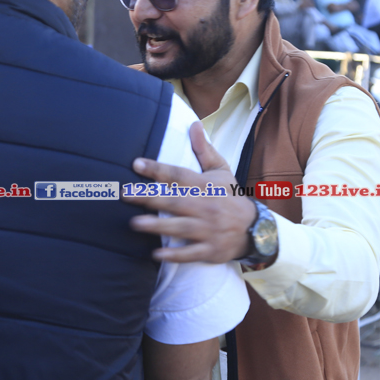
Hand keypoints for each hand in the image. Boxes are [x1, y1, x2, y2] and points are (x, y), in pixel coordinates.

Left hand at [125, 122, 256, 263]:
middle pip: (175, 201)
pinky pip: (191, 253)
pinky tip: (155, 255)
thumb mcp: (221, 171)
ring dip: (157, 226)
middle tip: (124, 194)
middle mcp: (206, 207)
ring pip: (180, 227)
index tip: (136, 164)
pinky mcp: (210, 250)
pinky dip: (174, 255)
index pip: (179, 175)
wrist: (256, 229)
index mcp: (206, 186)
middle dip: (149, 197)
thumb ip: (204, 149)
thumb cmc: (230, 197)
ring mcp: (209, 230)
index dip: (158, 169)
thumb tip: (193, 124)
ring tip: (134, 224)